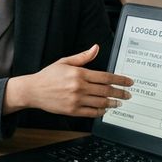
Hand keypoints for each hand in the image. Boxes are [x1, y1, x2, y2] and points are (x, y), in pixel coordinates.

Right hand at [4, 45, 132, 116]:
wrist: (33, 91)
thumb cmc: (48, 76)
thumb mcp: (64, 62)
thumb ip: (83, 57)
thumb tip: (96, 48)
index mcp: (79, 74)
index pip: (105, 77)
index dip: (120, 80)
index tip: (128, 82)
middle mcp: (79, 87)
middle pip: (106, 91)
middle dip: (120, 92)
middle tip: (128, 94)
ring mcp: (76, 100)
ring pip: (101, 103)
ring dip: (112, 103)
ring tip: (119, 102)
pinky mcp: (72, 110)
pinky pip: (91, 113)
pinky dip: (100, 112)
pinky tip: (104, 109)